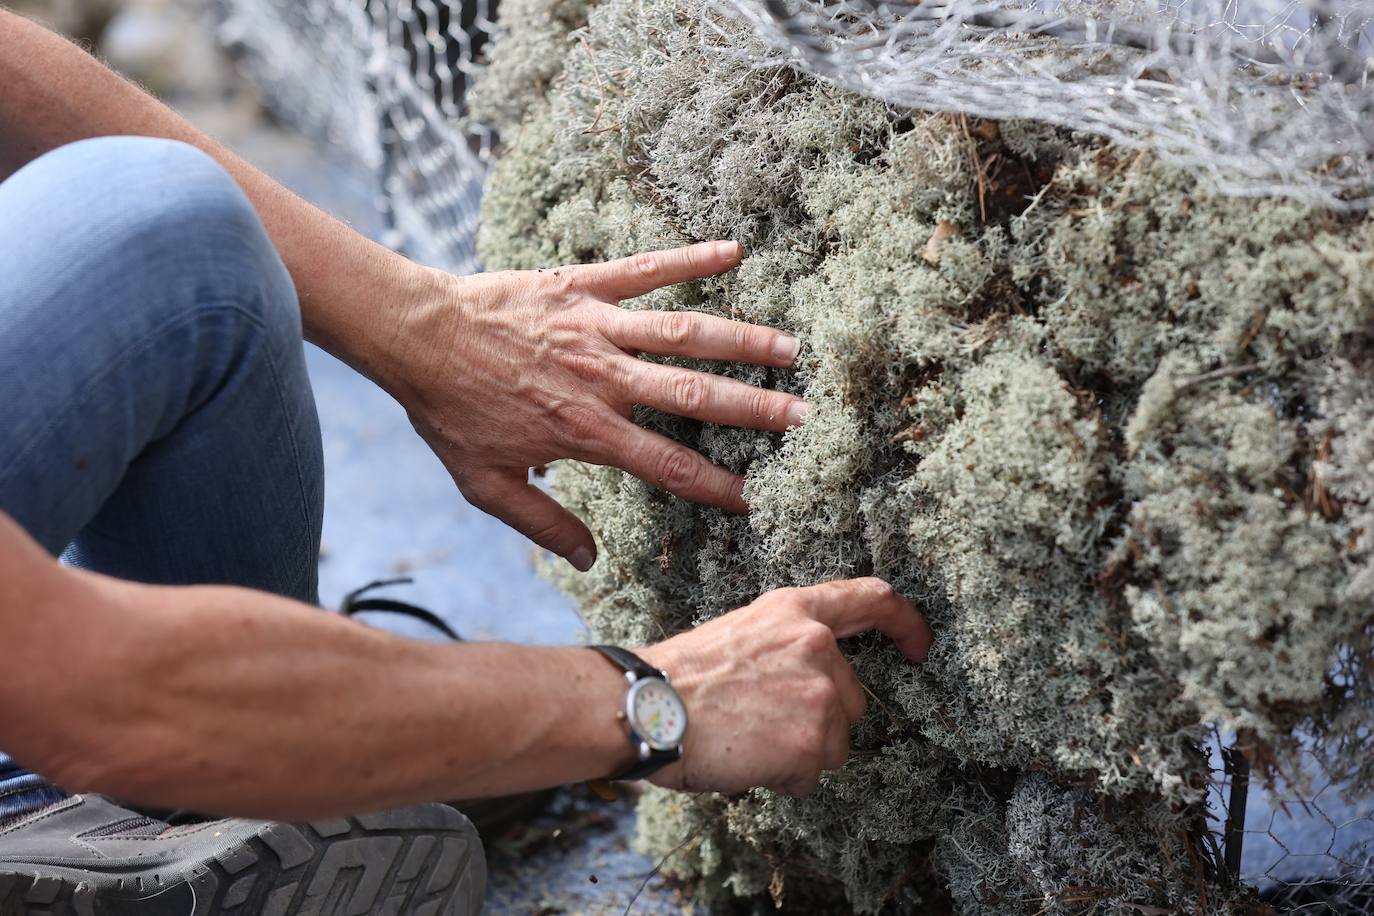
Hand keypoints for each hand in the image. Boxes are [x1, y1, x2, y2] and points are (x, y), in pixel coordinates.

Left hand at [386, 242, 808, 570]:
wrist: (413, 334)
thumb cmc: (449, 411)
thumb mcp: (485, 484)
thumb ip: (543, 523)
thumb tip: (588, 563)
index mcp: (585, 432)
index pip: (667, 465)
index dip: (716, 485)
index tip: (757, 496)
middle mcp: (602, 379)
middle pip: (694, 396)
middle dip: (756, 409)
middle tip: (806, 418)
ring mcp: (596, 327)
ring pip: (682, 333)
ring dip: (740, 339)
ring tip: (791, 347)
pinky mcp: (582, 285)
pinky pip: (645, 270)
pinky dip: (689, 258)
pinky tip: (733, 251)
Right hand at [638, 578, 931, 795]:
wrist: (644, 705)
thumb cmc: (676, 676)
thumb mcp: (740, 634)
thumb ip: (786, 646)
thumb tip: (809, 679)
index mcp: (795, 611)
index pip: (873, 599)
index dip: (906, 624)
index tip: (919, 647)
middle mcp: (816, 645)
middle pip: (853, 699)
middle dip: (819, 721)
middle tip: (762, 724)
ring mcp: (819, 694)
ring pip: (835, 743)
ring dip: (800, 752)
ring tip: (747, 741)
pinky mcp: (811, 743)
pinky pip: (812, 775)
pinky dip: (783, 779)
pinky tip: (746, 761)